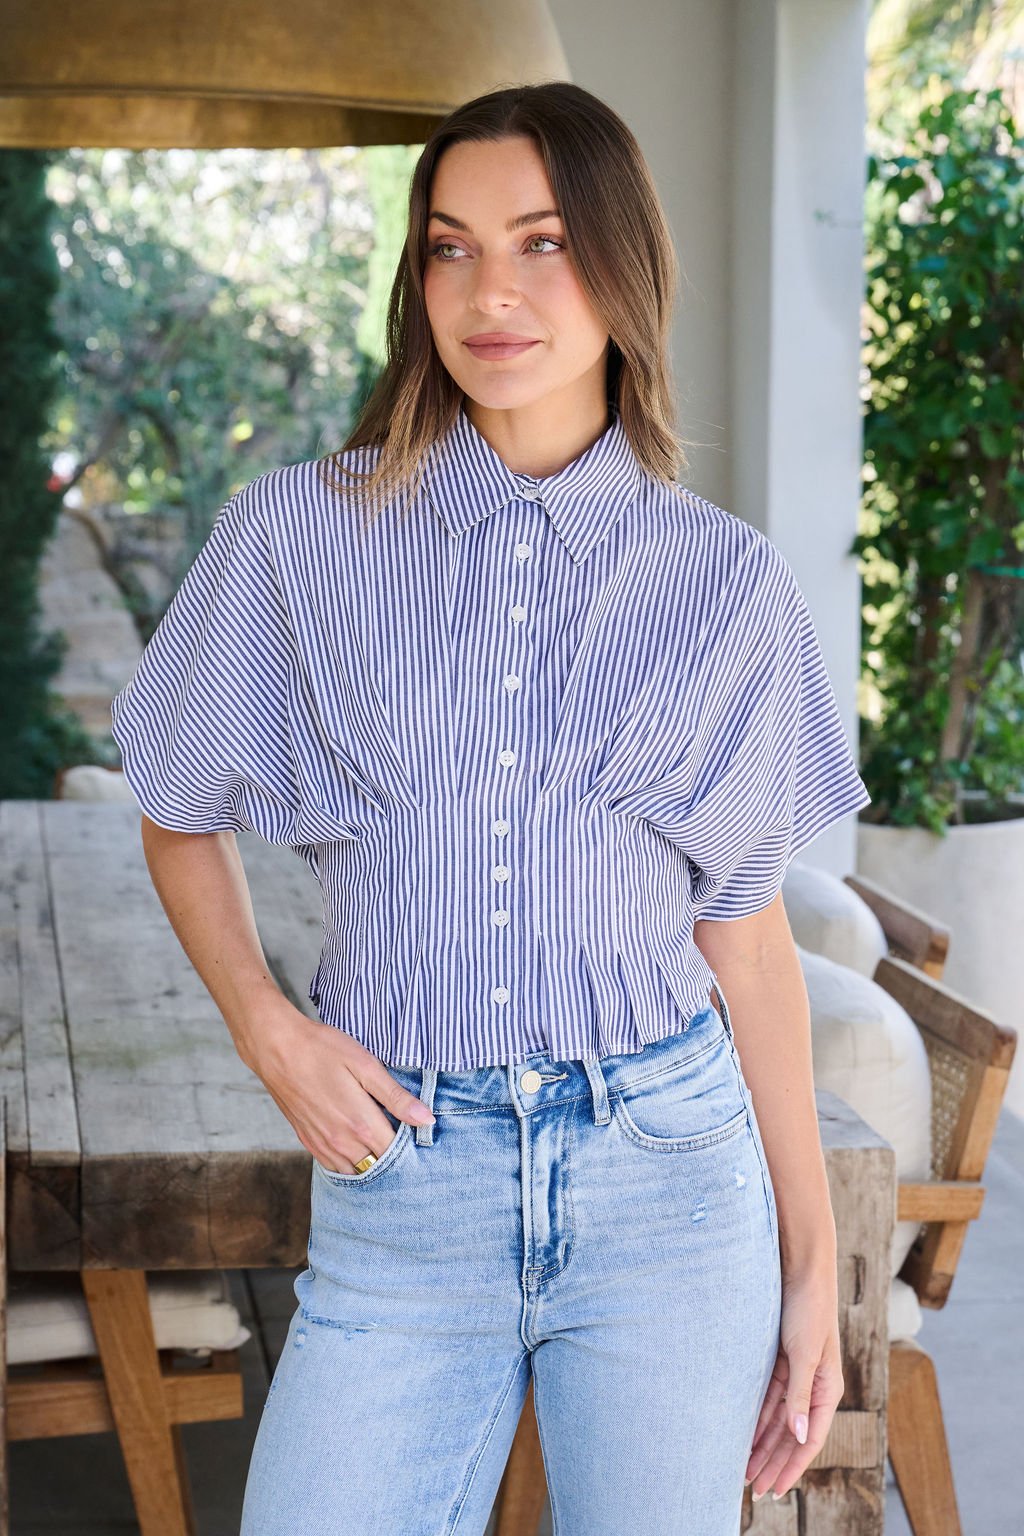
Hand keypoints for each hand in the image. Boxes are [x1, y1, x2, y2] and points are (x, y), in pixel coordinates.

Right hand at [241, 998, 434, 1172]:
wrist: (276, 1048)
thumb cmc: (323, 1050)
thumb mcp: (366, 1066)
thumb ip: (397, 1098)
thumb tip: (427, 1120)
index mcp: (361, 1123)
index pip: (397, 1152)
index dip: (411, 1144)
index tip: (418, 1132)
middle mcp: (341, 1142)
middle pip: (378, 1165)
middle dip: (394, 1156)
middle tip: (403, 1135)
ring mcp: (322, 1145)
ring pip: (356, 1171)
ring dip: (372, 1161)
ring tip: (381, 1140)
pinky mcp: (307, 1141)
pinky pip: (335, 1166)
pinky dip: (350, 1162)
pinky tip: (357, 1145)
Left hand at [744, 1266, 843, 1500]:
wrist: (800, 1270)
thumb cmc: (809, 1308)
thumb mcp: (804, 1353)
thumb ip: (801, 1395)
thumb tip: (800, 1437)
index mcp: (827, 1389)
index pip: (810, 1440)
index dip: (792, 1467)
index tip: (775, 1490)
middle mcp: (813, 1387)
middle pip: (792, 1436)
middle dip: (774, 1464)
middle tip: (754, 1490)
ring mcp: (796, 1376)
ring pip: (778, 1421)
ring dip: (763, 1446)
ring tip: (745, 1471)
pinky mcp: (780, 1363)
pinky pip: (768, 1401)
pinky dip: (756, 1420)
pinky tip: (743, 1436)